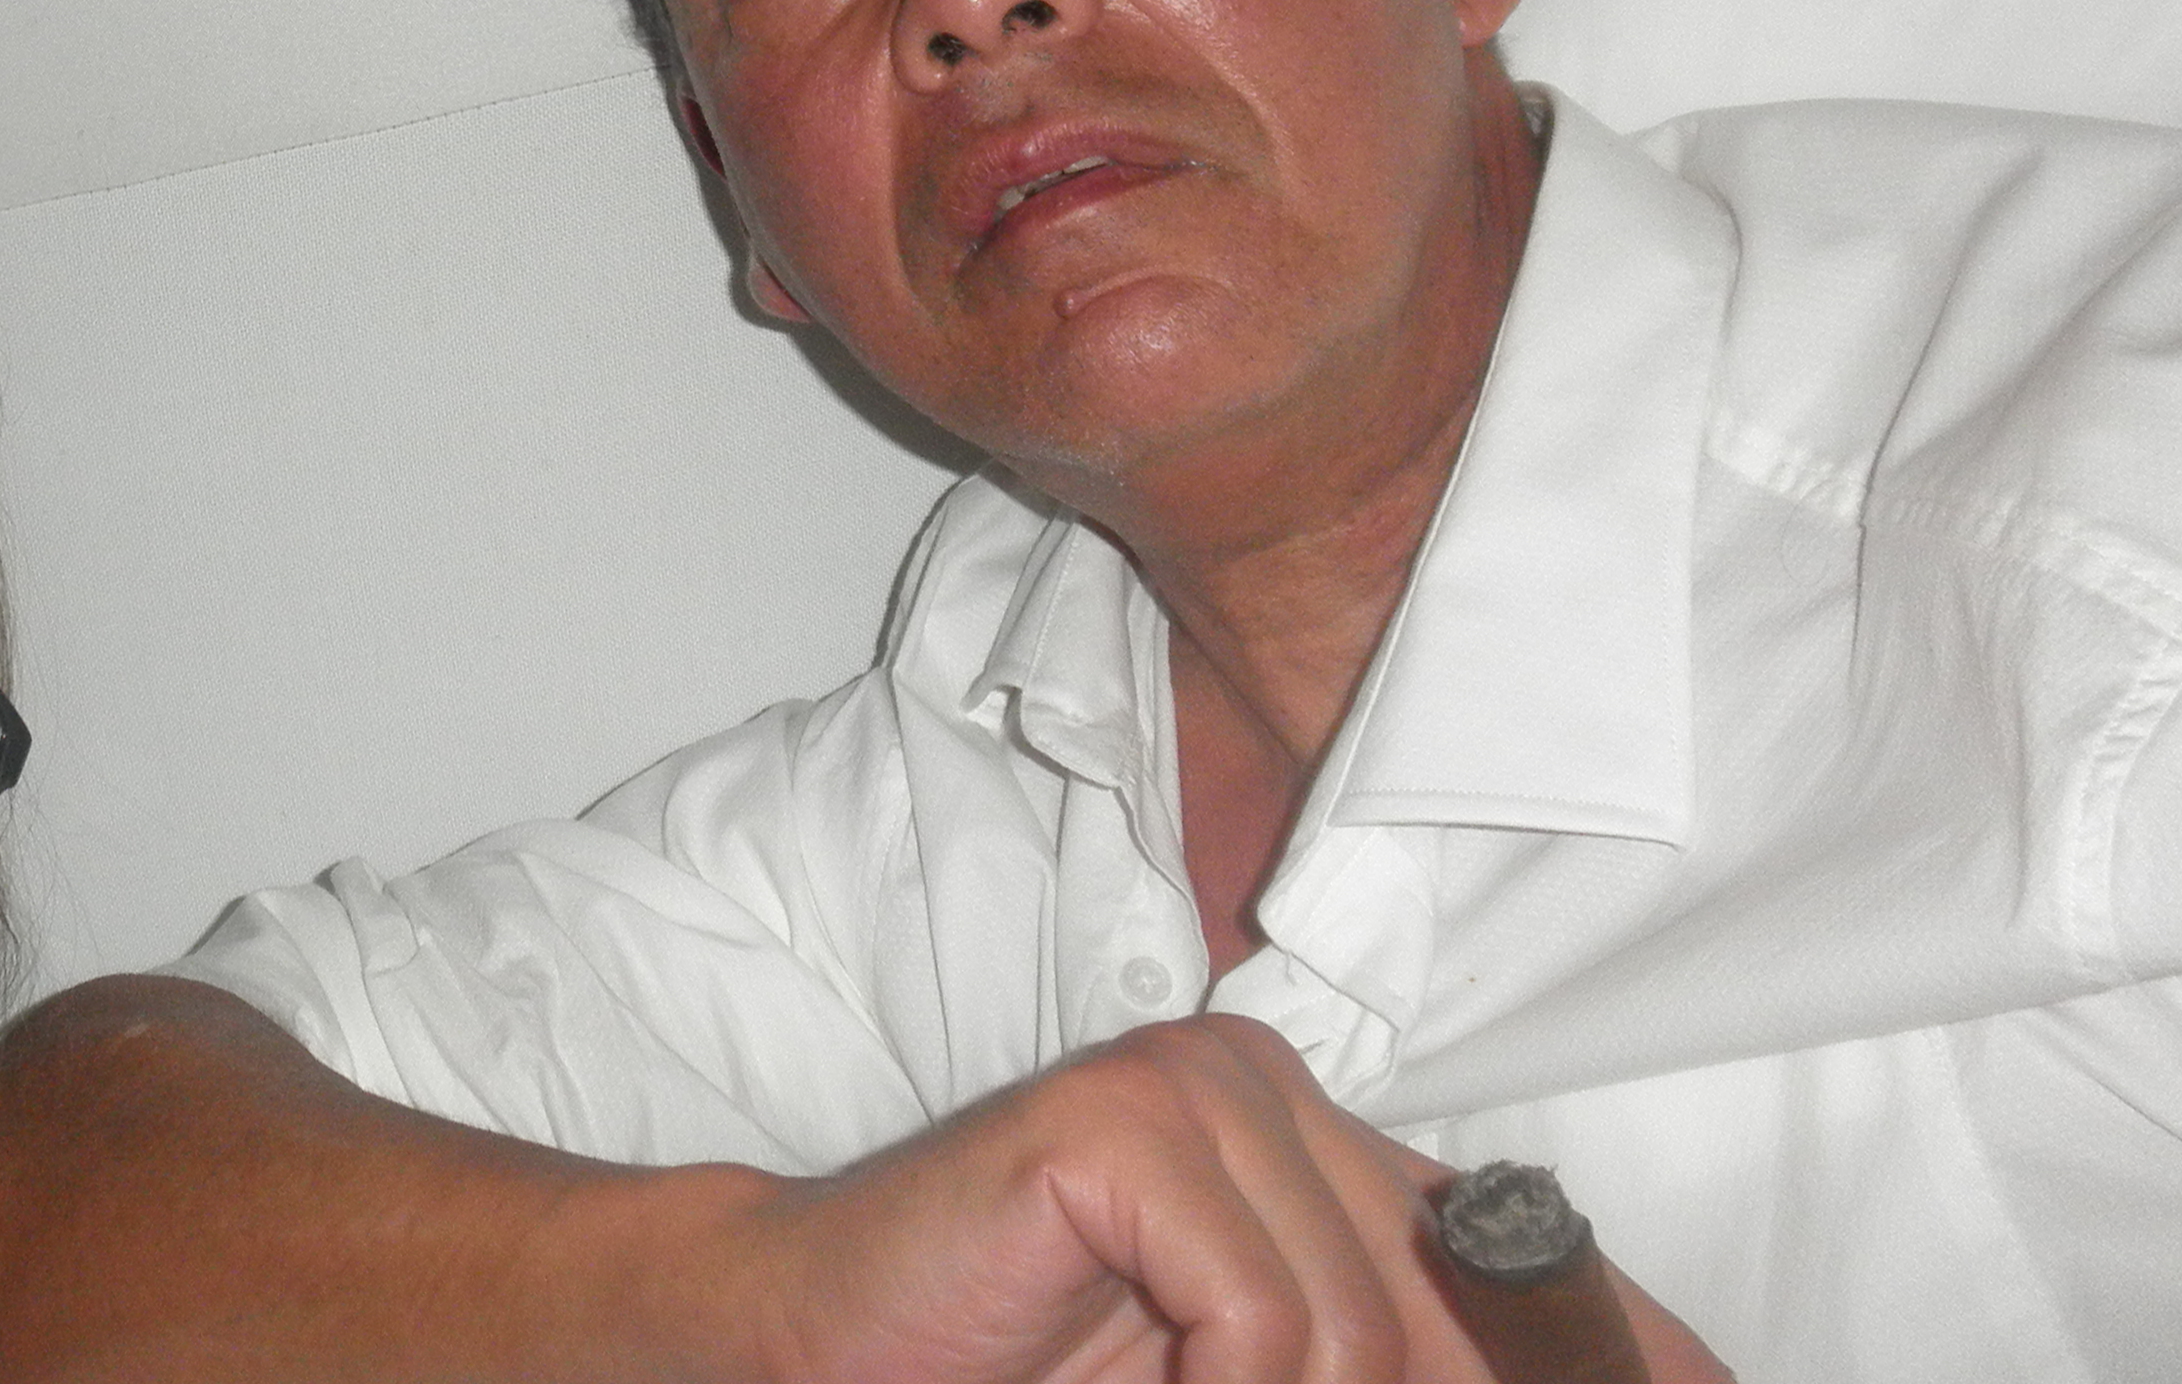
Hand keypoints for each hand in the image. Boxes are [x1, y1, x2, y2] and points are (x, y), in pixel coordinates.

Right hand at [682, 1018, 1725, 1383]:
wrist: (810, 1341)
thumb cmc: (1024, 1373)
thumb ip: (1377, 1374)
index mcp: (1321, 1151)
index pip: (1536, 1266)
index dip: (1628, 1362)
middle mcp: (1273, 1085)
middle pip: (1455, 1320)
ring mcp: (1197, 1084)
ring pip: (1360, 1337)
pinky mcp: (1122, 1119)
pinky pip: (1266, 1319)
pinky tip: (1131, 1381)